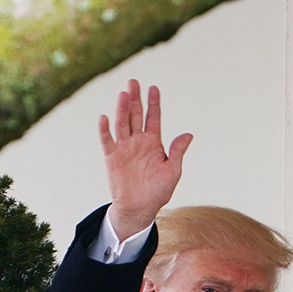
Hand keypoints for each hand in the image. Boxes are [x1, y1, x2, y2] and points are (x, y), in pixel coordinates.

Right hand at [98, 79, 192, 238]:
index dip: (153, 103)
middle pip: (136, 115)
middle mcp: (138, 141)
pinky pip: (107, 141)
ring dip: (122, 109)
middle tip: (133, 82)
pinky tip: (104, 118)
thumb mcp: (173, 172)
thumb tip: (188, 135)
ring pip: (122, 124)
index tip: (153, 88)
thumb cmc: (158, 192)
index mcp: (153, 142)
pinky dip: (105, 130)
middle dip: (135, 99)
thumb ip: (177, 152)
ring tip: (123, 95)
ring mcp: (124, 148)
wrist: (139, 208)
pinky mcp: (112, 157)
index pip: (153, 118)